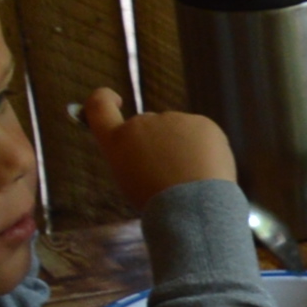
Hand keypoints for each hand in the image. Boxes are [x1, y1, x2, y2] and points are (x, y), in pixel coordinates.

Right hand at [79, 88, 234, 201]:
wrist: (192, 208)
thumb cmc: (159, 204)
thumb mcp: (130, 180)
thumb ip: (132, 156)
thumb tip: (147, 148)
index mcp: (117, 141)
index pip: (99, 105)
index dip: (105, 98)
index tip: (117, 99)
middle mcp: (141, 123)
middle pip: (149, 125)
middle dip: (158, 142)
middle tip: (170, 173)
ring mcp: (173, 119)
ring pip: (178, 130)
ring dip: (183, 146)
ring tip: (191, 177)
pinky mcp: (201, 122)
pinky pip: (202, 133)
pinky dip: (206, 148)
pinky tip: (208, 170)